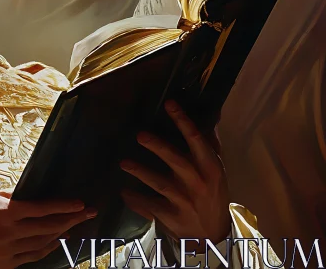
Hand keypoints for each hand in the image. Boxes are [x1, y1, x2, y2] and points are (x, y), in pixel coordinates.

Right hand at [0, 188, 96, 268]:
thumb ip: (10, 196)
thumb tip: (31, 192)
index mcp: (5, 212)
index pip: (41, 208)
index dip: (63, 206)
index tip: (79, 204)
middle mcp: (10, 232)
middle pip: (48, 226)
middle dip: (70, 219)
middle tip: (86, 214)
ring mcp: (9, 250)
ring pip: (43, 242)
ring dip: (61, 233)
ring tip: (73, 226)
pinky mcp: (7, 264)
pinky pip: (33, 256)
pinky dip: (47, 248)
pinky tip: (56, 241)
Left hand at [119, 100, 230, 242]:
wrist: (212, 235)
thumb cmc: (212, 195)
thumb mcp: (216, 171)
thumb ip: (210, 145)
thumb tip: (212, 115)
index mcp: (210, 168)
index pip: (197, 140)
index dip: (183, 121)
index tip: (169, 104)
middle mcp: (198, 183)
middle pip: (177, 161)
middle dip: (158, 147)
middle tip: (140, 135)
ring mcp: (184, 201)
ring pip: (160, 184)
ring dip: (141, 172)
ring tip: (124, 163)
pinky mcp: (170, 216)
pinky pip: (149, 205)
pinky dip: (135, 199)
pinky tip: (123, 191)